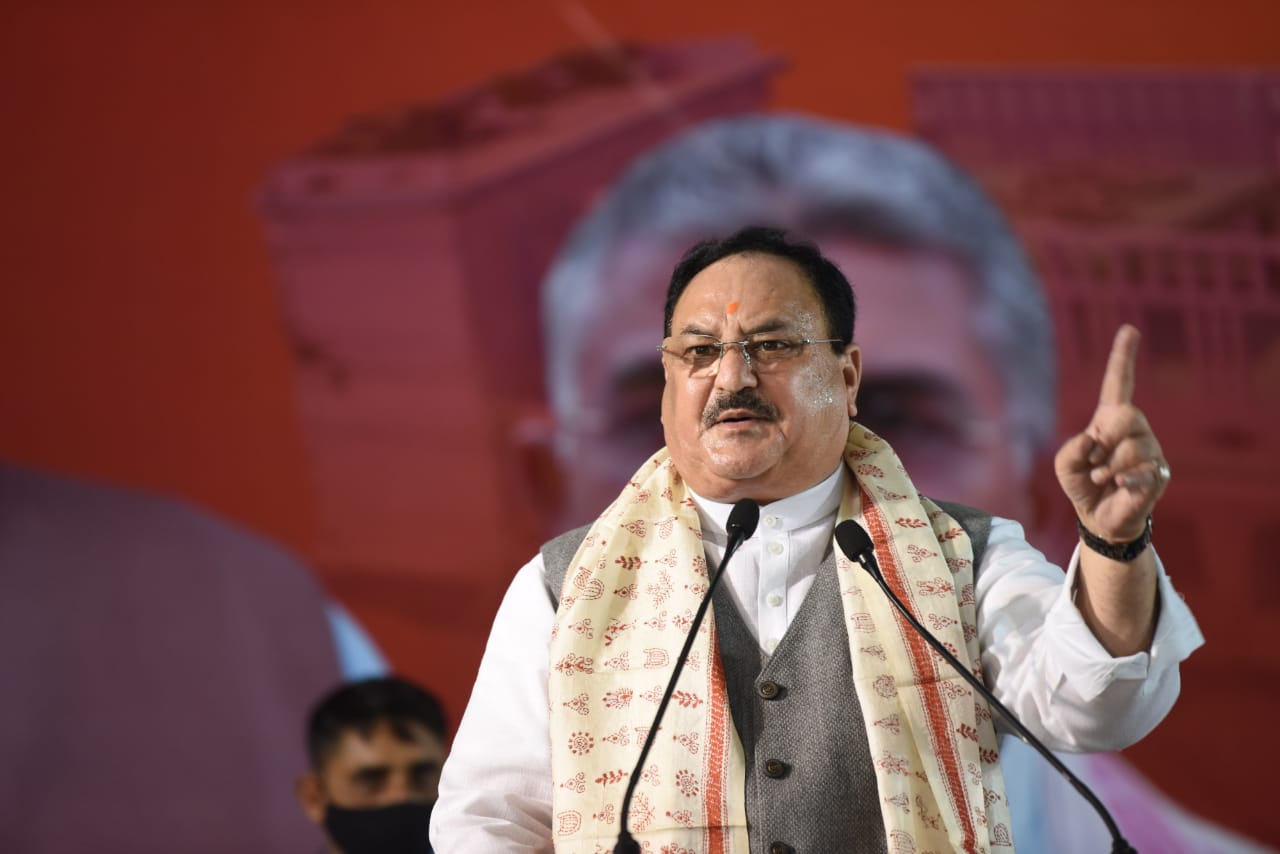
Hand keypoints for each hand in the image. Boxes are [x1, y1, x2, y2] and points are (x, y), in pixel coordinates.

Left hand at [1055, 325, 1169, 543]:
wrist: (1098, 518)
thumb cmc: (1083, 485)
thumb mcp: (1065, 464)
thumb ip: (1071, 448)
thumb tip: (1096, 440)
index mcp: (1110, 419)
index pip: (1118, 383)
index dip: (1122, 357)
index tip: (1129, 329)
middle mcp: (1136, 429)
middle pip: (1127, 415)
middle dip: (1105, 439)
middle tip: (1095, 461)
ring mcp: (1151, 451)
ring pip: (1133, 448)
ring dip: (1107, 468)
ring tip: (1102, 480)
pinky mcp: (1159, 475)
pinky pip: (1143, 472)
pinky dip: (1124, 482)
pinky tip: (1120, 487)